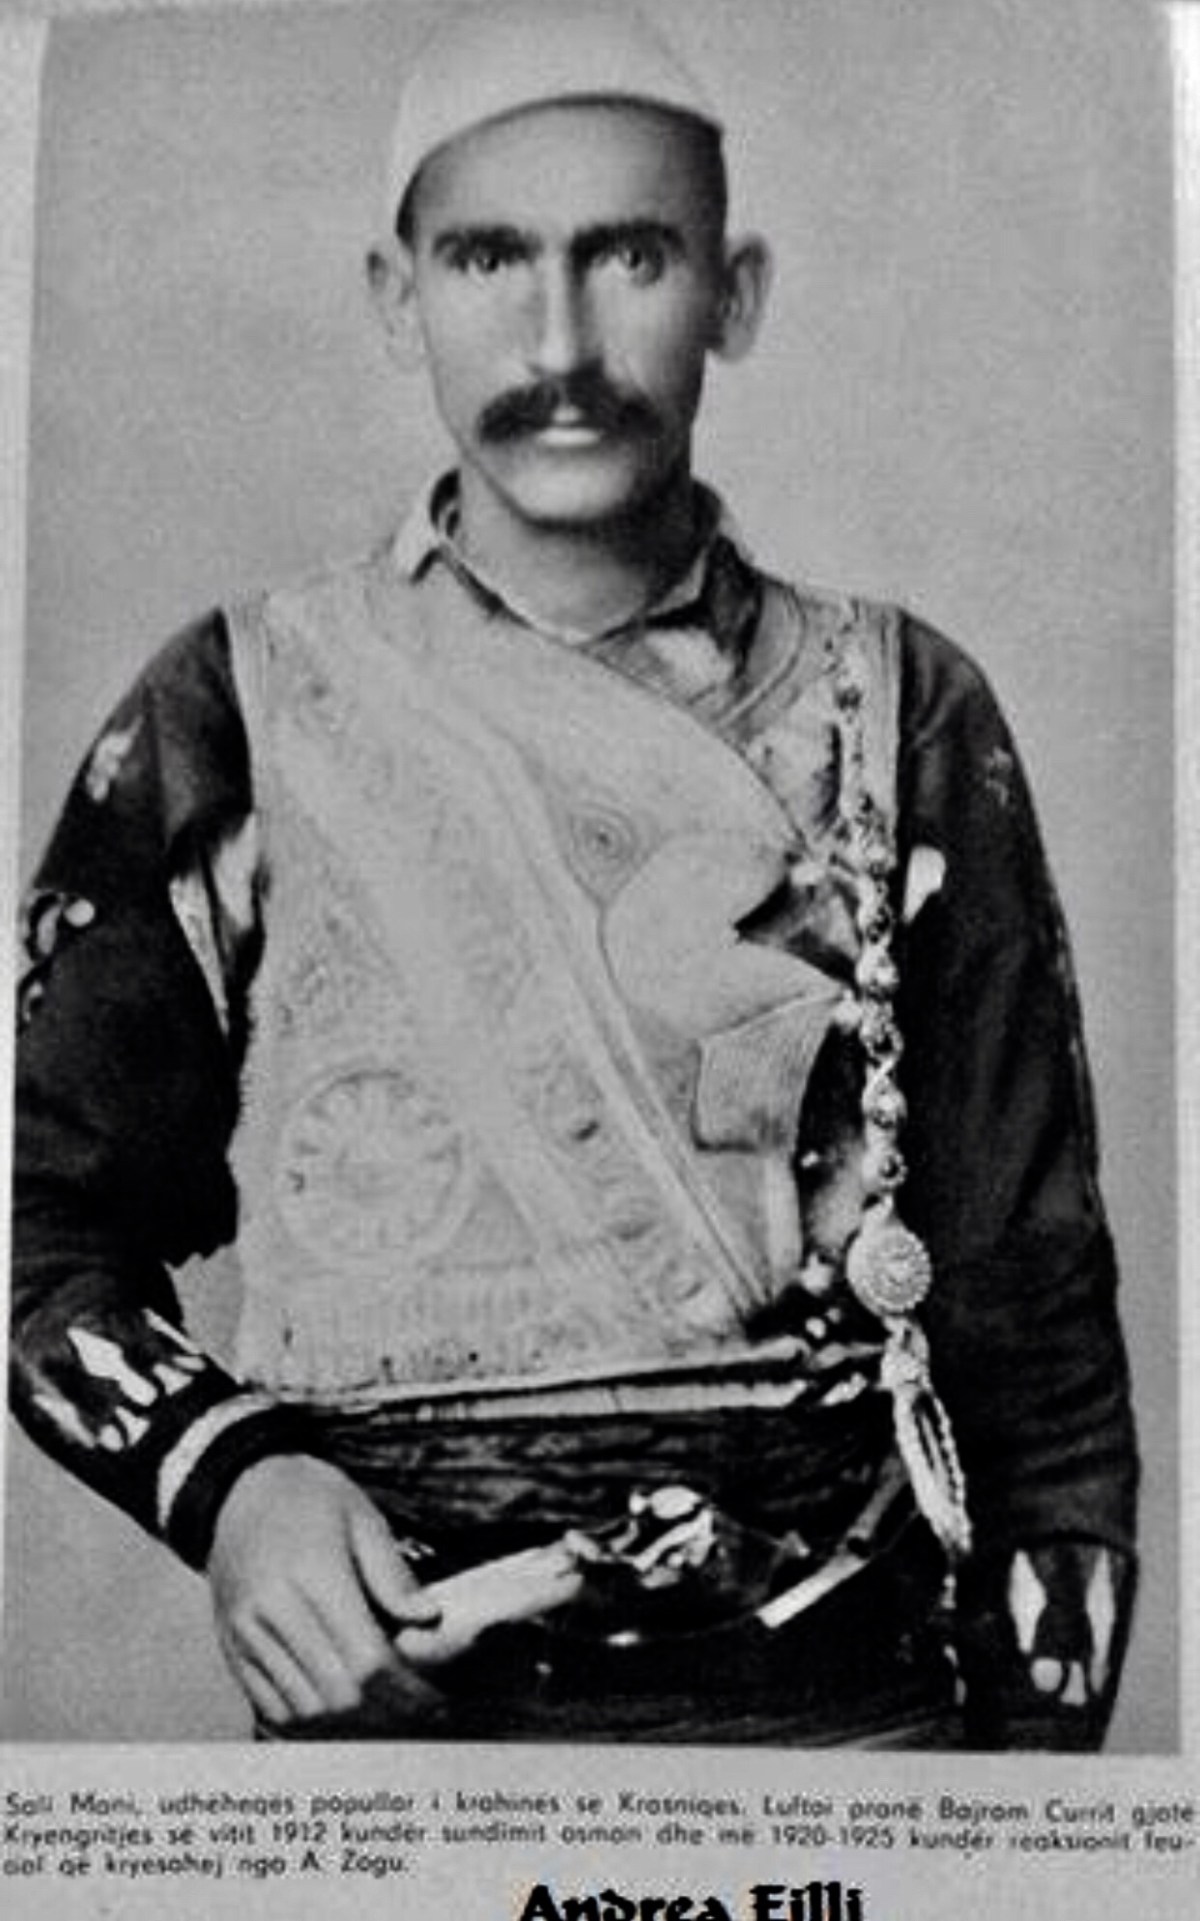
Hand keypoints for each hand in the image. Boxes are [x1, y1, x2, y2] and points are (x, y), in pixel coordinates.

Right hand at [208, 1453, 441, 1726]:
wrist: (237, 1491)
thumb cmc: (308, 1498)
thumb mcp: (361, 1517)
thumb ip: (392, 1573)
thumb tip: (427, 1618)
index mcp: (312, 1573)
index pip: (365, 1658)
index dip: (406, 1689)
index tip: (436, 1699)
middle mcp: (272, 1610)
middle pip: (337, 1693)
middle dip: (386, 1714)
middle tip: (420, 1714)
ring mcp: (247, 1635)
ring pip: (305, 1709)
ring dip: (352, 1726)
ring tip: (389, 1719)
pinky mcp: (232, 1650)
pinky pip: (271, 1707)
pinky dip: (311, 1722)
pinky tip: (344, 1716)